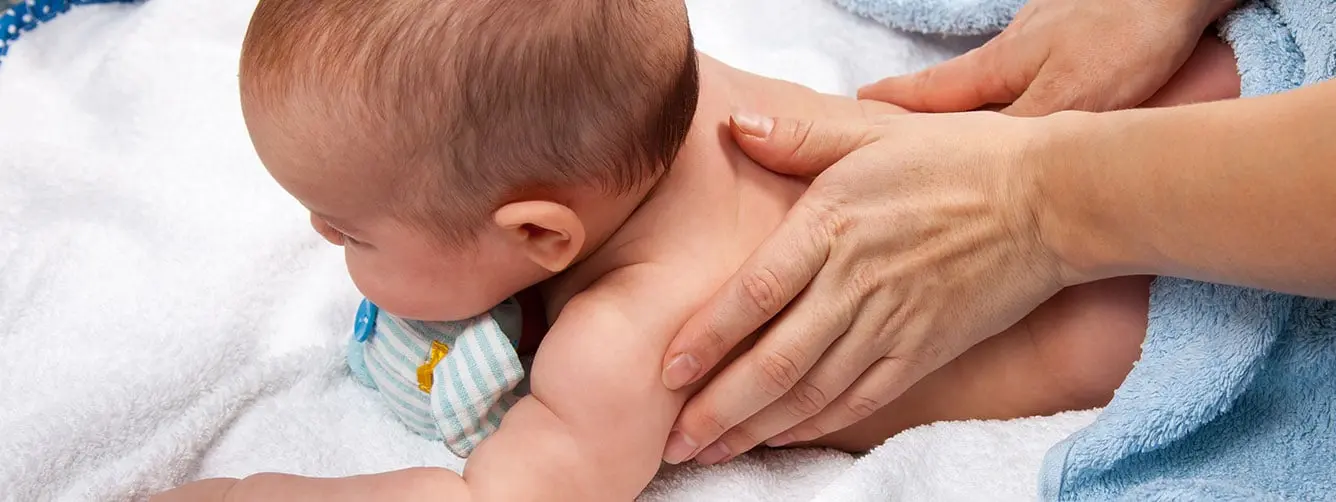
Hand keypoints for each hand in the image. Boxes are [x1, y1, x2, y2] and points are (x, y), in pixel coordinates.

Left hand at [660, 110, 1067, 464]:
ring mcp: (892, 326)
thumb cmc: (957, 159)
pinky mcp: (923, 352)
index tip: (666, 372)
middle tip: (672, 441)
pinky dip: (815, 425)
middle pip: (774, 362)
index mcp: (833, 227)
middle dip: (718, 409)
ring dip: (756, 428)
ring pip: (811, 392)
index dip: (707, 338)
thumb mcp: (875, 131)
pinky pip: (859, 400)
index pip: (755, 294)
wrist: (1050, 200)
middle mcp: (855, 285)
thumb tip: (739, 127)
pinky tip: (779, 438)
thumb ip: (801, 134)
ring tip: (711, 450)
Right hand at [859, 0, 1235, 114]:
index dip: (892, 107)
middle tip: (892, 128)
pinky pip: (1035, 76)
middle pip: (955, 89)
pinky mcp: (1081, 37)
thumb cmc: (1123, 34)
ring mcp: (1046, 41)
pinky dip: (1020, 96)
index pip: (928, 93)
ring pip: (997, 83)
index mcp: (996, 67)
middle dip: (924, 111)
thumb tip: (964, 173)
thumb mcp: (1064, 100)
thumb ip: (1014, 136)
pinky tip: (1034, 105)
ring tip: (959, 134)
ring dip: (974, 108)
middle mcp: (1012, 52)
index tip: (857, 111)